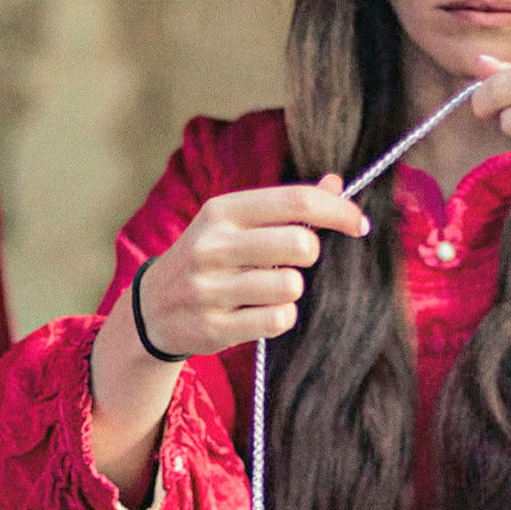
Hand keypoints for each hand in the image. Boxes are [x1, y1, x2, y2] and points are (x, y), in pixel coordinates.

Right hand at [136, 176, 368, 357]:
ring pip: (290, 286)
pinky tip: (261, 312)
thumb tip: (336, 183)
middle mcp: (211, 246)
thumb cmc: (208, 259)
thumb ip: (285, 205)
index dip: (338, 211)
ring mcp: (209, 288)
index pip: (296, 201)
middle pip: (299, 243)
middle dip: (310, 254)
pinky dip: (281, 317)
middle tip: (295, 261)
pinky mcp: (212, 327)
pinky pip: (277, 320)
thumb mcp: (234, 223)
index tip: (359, 223)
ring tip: (269, 289)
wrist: (151, 309)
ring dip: (291, 290)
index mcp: (221, 211)